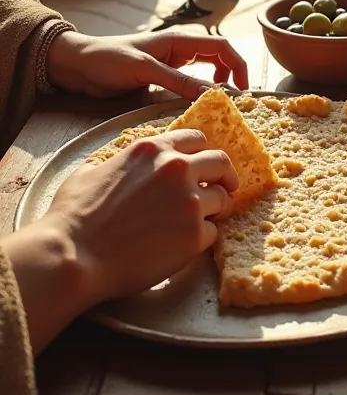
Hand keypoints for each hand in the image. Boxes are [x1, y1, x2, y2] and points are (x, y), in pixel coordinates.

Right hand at [2, 129, 237, 351]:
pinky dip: (204, 238)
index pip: (196, 139)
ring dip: (217, 209)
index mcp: (153, 149)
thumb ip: (116, 161)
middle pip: (220, 163)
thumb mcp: (91, 170)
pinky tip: (187, 244)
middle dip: (223, 176)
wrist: (74, 256)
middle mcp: (177, 168)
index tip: (203, 166)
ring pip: (223, 198)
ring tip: (208, 220)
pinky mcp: (194, 236)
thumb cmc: (74, 216)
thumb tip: (115, 164)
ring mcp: (189, 202)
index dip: (201, 153)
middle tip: (222, 189)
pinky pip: (214, 232)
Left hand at [46, 30, 248, 97]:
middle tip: (233, 103)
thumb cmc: (107, 59)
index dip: (238, 66)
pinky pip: (187, 86)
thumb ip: (179, 81)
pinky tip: (195, 109)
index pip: (222, 47)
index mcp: (179, 40)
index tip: (243, 90)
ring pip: (204, 73)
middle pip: (218, 59)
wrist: (76, 64)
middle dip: (232, 76)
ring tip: (218, 107)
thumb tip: (214, 93)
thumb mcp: (145, 70)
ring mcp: (169, 65)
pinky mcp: (159, 80)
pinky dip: (197, 95)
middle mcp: (178, 51)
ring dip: (215, 87)